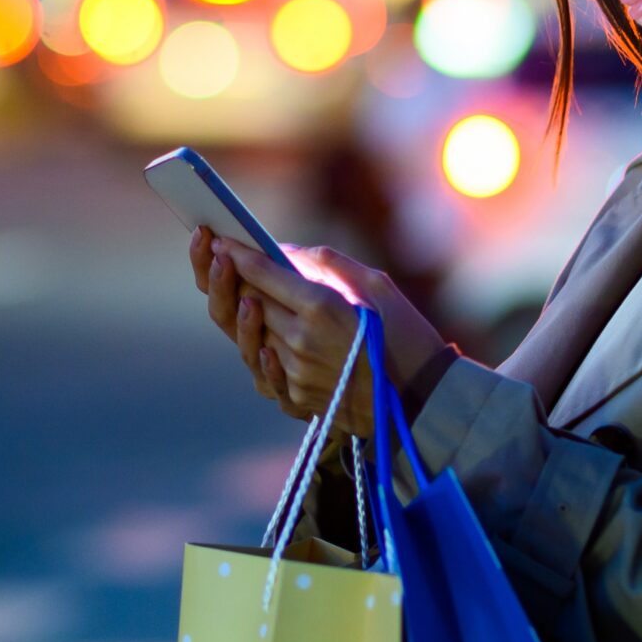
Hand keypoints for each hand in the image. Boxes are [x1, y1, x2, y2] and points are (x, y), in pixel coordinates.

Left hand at [200, 231, 447, 435]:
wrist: (424, 401)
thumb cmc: (406, 336)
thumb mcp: (376, 286)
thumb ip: (328, 264)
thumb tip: (285, 252)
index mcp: (322, 308)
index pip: (263, 273)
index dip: (238, 254)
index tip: (222, 239)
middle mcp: (300, 341)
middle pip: (248, 301)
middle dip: (232, 276)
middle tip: (217, 256)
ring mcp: (294, 373)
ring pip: (249, 335)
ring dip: (238, 310)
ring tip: (236, 290)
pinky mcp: (295, 397)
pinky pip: (263, 369)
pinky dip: (257, 346)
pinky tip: (255, 330)